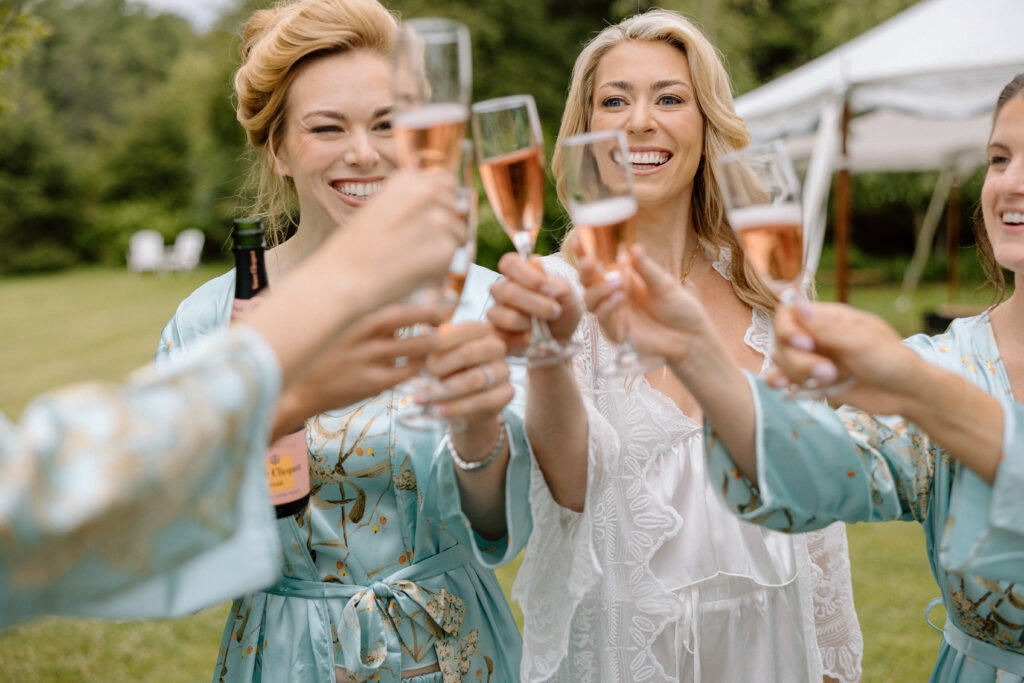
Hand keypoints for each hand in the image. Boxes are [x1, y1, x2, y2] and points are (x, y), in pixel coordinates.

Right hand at [274, 302, 446, 434]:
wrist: (300, 386)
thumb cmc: (327, 353)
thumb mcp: (344, 325)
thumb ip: (371, 315)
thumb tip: (406, 304)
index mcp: (360, 313)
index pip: (404, 299)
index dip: (431, 299)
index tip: (450, 298)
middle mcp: (367, 331)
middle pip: (417, 318)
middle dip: (441, 317)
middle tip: (457, 317)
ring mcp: (372, 357)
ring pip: (419, 346)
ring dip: (437, 343)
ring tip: (449, 342)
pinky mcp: (375, 382)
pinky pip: (409, 372)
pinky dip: (422, 367)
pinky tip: (427, 365)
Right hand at [329, 169, 463, 307]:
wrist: (343, 278)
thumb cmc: (356, 250)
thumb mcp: (379, 209)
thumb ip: (411, 203)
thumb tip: (454, 207)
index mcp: (407, 180)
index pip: (446, 182)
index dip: (443, 201)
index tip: (431, 219)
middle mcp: (426, 193)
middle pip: (457, 206)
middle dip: (447, 225)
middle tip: (420, 245)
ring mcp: (437, 219)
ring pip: (459, 232)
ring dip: (443, 247)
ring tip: (412, 259)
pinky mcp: (445, 247)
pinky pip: (454, 256)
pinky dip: (440, 266)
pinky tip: (414, 271)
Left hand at [426, 321, 513, 425]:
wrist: (462, 405)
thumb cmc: (445, 372)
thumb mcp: (433, 356)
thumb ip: (427, 346)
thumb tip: (420, 334)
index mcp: (480, 330)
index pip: (463, 329)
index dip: (441, 342)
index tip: (419, 353)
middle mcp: (496, 346)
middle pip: (470, 352)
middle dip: (442, 365)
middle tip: (420, 379)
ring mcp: (504, 370)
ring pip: (474, 380)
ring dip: (444, 390)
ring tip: (421, 398)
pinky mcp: (507, 393)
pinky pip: (481, 401)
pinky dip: (456, 407)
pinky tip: (439, 411)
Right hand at [487, 252, 581, 354]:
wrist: (562, 337)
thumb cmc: (562, 309)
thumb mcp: (566, 292)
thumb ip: (551, 279)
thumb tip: (535, 261)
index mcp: (517, 274)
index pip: (509, 263)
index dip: (527, 275)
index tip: (547, 289)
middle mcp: (502, 291)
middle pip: (507, 292)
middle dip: (535, 304)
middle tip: (555, 311)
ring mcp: (497, 313)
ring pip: (505, 317)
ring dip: (530, 323)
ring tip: (544, 327)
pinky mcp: (496, 335)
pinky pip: (504, 338)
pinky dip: (523, 340)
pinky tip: (535, 339)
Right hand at [579, 243, 713, 363]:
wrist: (691, 336)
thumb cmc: (680, 308)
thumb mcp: (664, 283)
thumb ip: (646, 269)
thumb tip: (634, 247)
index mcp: (623, 280)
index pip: (598, 265)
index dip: (584, 253)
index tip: (578, 239)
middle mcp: (613, 296)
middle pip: (587, 283)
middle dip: (584, 271)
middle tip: (589, 261)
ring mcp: (613, 315)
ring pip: (590, 301)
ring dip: (599, 289)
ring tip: (618, 281)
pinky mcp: (616, 333)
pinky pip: (603, 319)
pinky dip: (608, 307)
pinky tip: (620, 298)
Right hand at [769, 302, 929, 413]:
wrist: (907, 393)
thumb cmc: (892, 360)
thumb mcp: (862, 341)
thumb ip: (826, 329)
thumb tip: (797, 306)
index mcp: (828, 318)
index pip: (788, 313)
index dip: (787, 328)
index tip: (804, 343)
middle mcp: (816, 336)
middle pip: (782, 340)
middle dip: (798, 359)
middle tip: (828, 372)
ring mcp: (814, 358)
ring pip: (782, 361)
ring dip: (797, 373)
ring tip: (828, 381)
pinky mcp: (813, 380)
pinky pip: (786, 379)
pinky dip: (781, 383)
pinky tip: (785, 388)